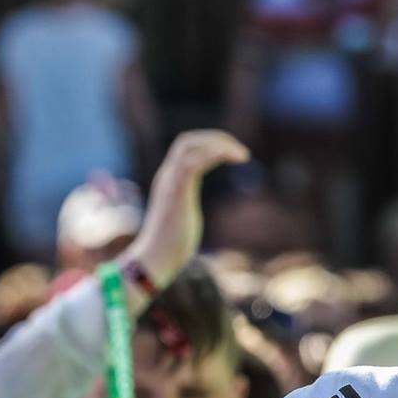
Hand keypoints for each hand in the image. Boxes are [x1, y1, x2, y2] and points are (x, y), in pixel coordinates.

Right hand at [127, 130, 249, 288]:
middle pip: (187, 141)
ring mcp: (170, 182)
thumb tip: (191, 211)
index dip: (208, 144)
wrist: (155, 259)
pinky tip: (233, 159)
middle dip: (215, 138)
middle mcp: (167, 176)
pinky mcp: (176, 192)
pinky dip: (214, 155)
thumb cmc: (170, 244)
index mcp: (170, 180)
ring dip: (218, 144)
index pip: (185, 148)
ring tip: (242, 155)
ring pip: (189, 147)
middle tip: (240, 151)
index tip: (230, 152)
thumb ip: (186, 204)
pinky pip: (193, 163)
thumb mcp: (182, 217)